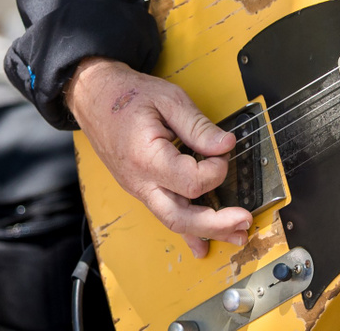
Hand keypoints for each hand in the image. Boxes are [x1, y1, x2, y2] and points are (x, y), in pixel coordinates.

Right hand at [65, 57, 251, 256]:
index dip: (215, 170)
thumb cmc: (127, 95)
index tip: (223, 151)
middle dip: (216, 224)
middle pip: (181, 217)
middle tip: (244, 221)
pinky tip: (202, 244)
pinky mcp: (142, 189)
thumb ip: (198, 125)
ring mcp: (139, 189)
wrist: (94, 98)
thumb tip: (226, 145)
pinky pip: (165, 214)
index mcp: (146, 158)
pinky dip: (186, 231)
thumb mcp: (168, 99)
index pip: (190, 181)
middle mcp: (140, 182)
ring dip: (207, 231)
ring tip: (235, 234)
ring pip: (174, 221)